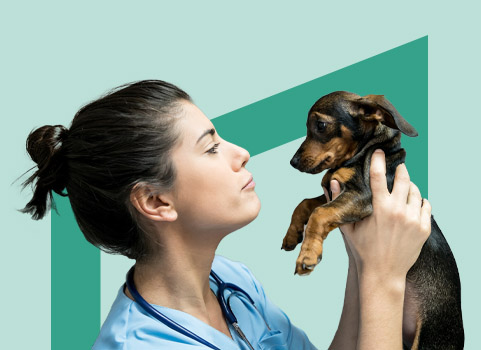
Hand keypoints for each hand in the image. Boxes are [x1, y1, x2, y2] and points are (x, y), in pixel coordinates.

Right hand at [324, 149, 431, 279]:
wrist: (383, 273)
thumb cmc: (362, 250)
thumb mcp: (348, 227)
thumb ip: (339, 202)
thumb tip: (333, 181)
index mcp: (379, 207)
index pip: (379, 175)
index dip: (378, 159)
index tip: (379, 151)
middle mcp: (398, 210)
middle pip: (404, 178)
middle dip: (400, 170)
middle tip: (397, 167)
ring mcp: (413, 219)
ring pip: (416, 191)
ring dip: (410, 187)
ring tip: (403, 189)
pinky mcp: (424, 228)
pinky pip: (426, 205)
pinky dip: (420, 202)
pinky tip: (412, 204)